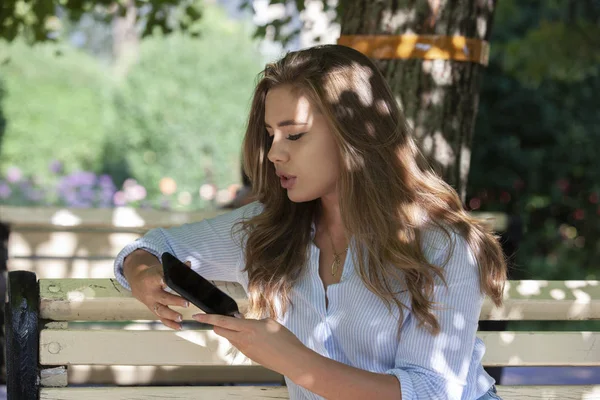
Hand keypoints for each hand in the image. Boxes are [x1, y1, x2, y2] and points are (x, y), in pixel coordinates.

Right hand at [127, 258, 190, 329]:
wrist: (137, 281)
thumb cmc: (152, 274)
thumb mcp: (160, 268)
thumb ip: (175, 268)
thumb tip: (188, 264)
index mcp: (153, 279)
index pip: (160, 280)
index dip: (165, 281)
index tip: (169, 282)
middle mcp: (151, 292)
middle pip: (163, 298)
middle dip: (175, 301)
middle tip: (186, 303)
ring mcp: (151, 302)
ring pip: (161, 310)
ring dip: (171, 315)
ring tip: (181, 318)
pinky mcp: (153, 309)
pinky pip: (161, 318)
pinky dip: (170, 323)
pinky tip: (178, 327)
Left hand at [192, 313, 307, 374]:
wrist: (292, 360)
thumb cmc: (285, 340)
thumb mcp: (269, 322)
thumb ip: (253, 320)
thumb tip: (244, 320)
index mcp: (247, 328)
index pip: (222, 321)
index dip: (208, 318)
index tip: (198, 316)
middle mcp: (243, 339)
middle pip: (221, 331)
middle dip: (218, 324)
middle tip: (221, 319)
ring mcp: (245, 349)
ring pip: (230, 338)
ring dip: (231, 331)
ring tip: (246, 326)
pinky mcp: (249, 356)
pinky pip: (239, 344)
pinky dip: (241, 338)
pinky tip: (253, 337)